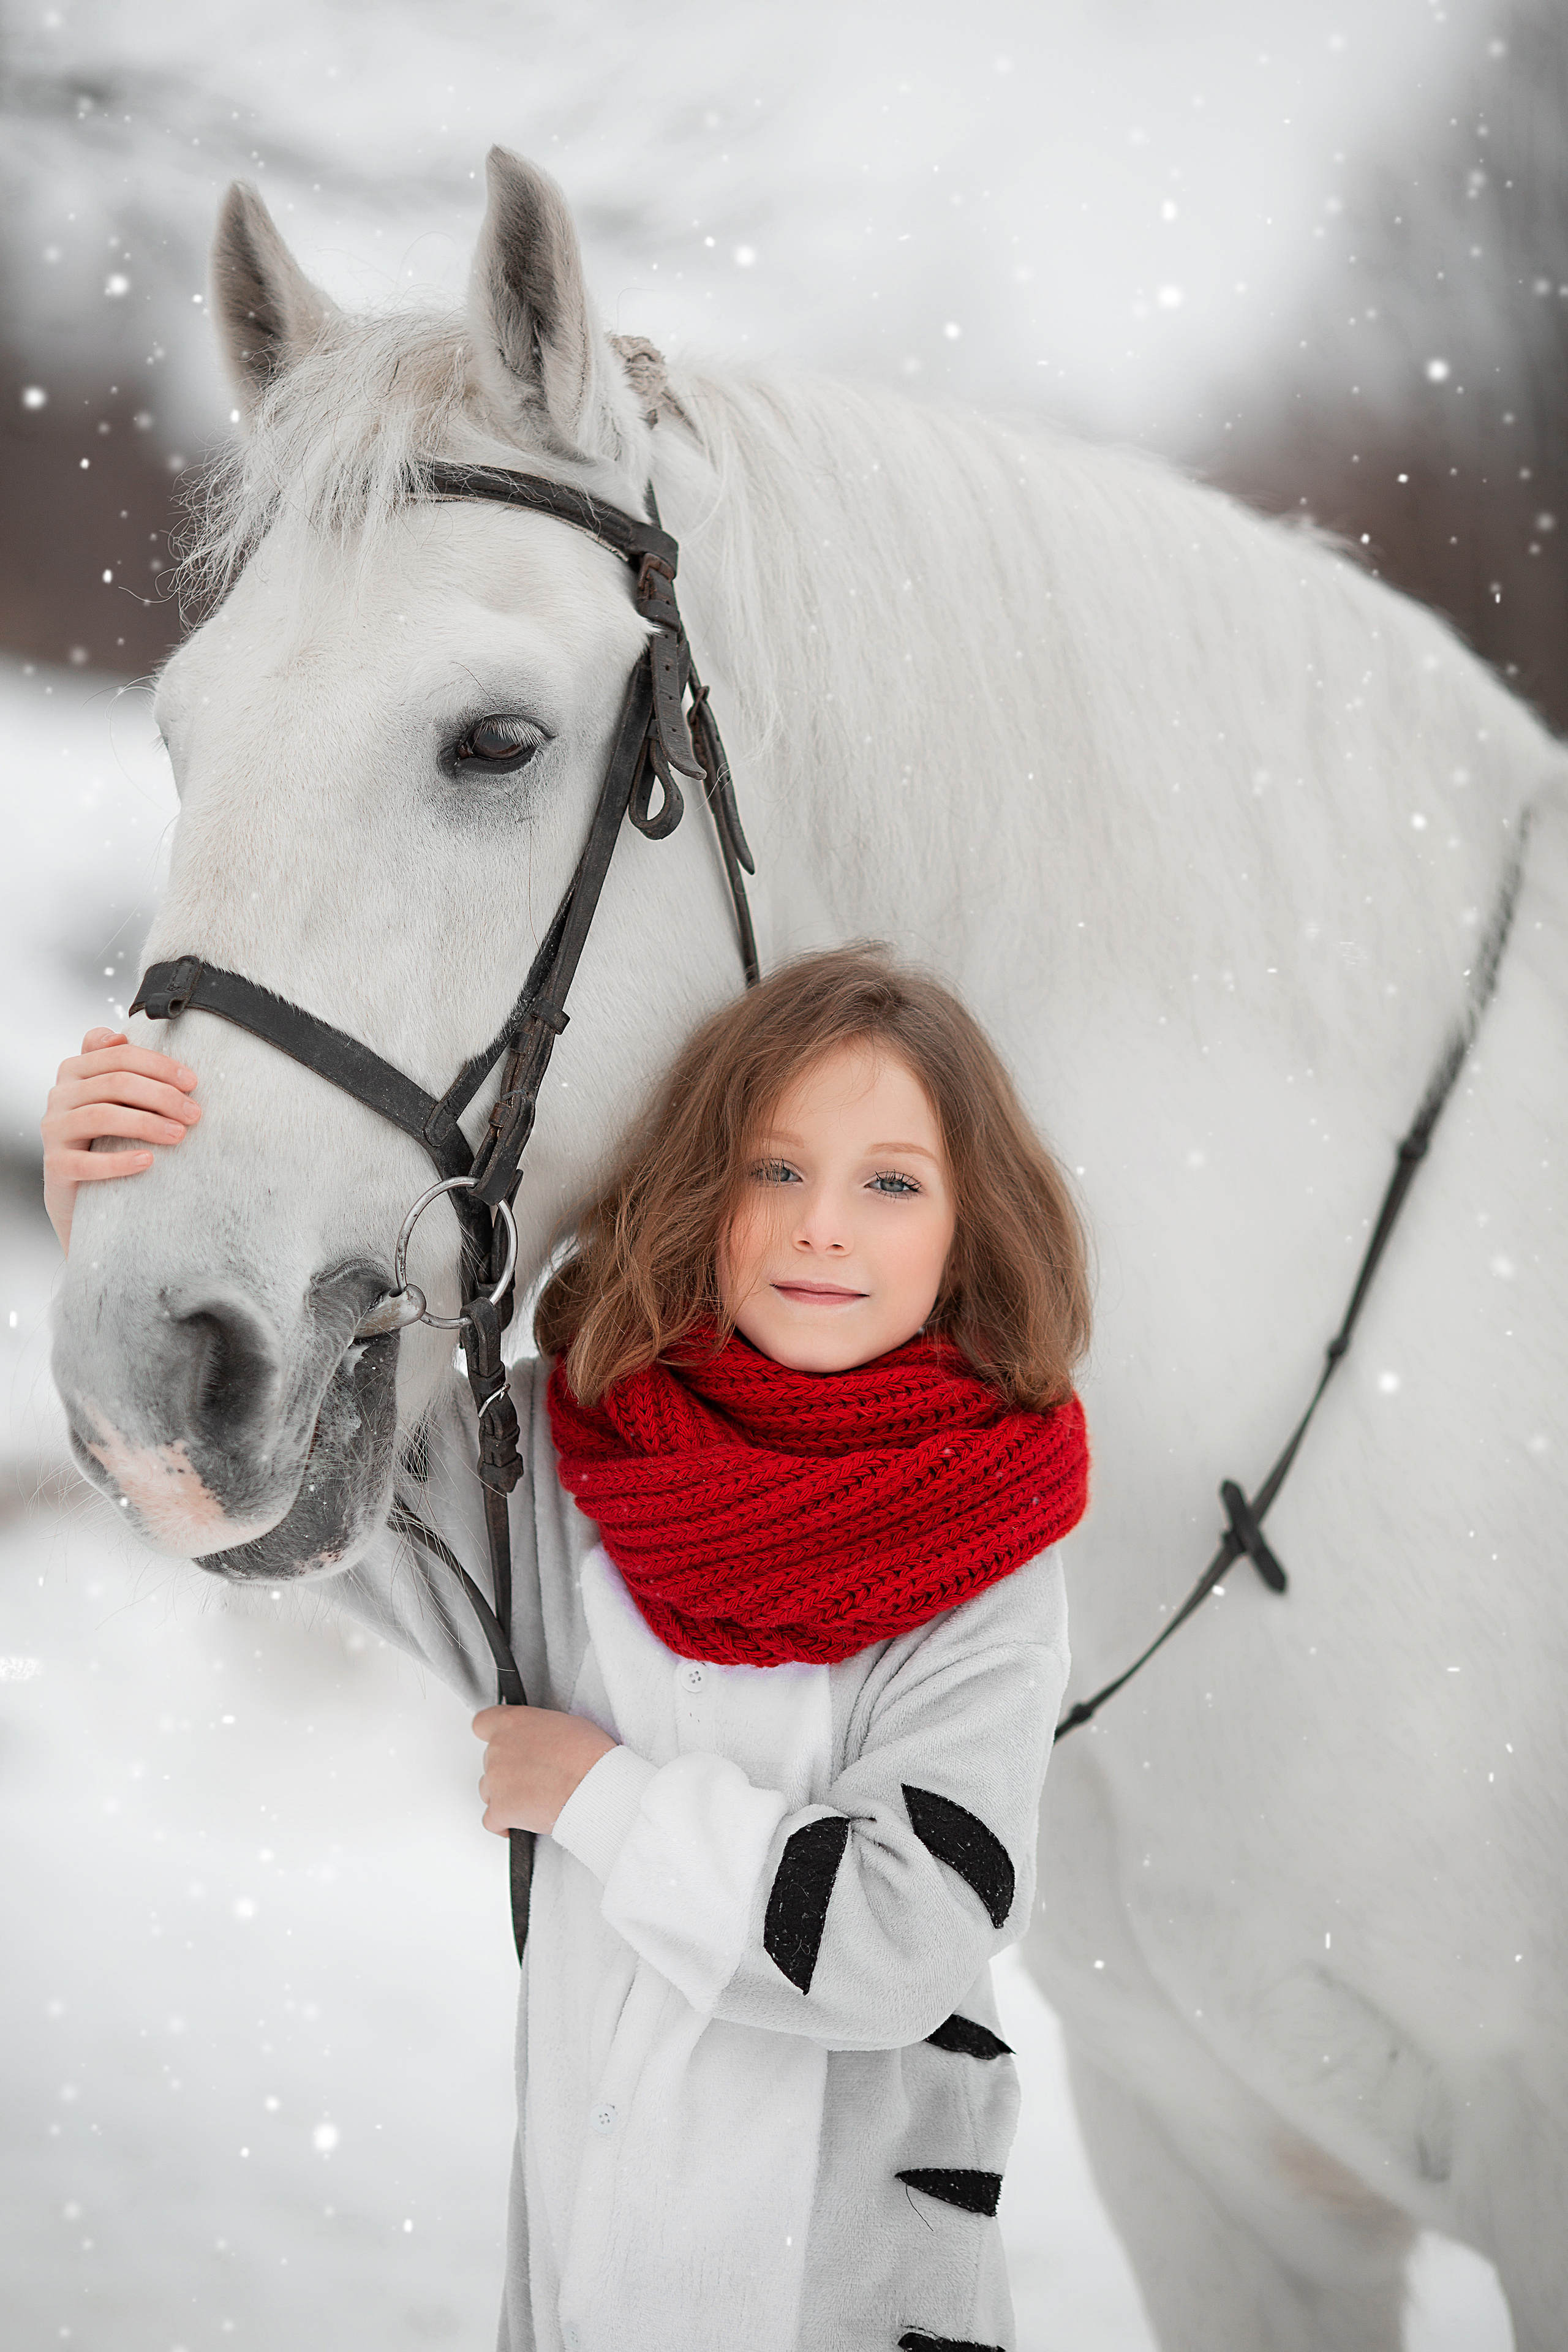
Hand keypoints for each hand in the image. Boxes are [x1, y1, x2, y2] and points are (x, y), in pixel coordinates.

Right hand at [41, 1028, 201, 1252]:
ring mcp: (54, 1130)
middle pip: (115, 1083)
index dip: (159, 1065)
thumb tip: (121, 1035)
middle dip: (161, 1096)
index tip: (192, 1082)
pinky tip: (147, 1161)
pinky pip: (86, 1162)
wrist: (81, 1192)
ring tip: (179, 1134)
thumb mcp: (112, 1098)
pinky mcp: (56, 1164)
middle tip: (194, 1113)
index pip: (119, 1055)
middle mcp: (60, 1095)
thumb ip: (115, 1064)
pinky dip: (119, 1161)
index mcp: (75, 1070)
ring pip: (101, 1116)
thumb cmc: (105, 1137)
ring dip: (147, 1124)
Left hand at [472, 1704, 616, 1836]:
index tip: (500, 1741)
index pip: (483, 1723)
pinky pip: (491, 1821)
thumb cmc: (588, 1755)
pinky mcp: (500, 1810)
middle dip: (508, 1769)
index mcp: (512, 1723)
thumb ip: (540, 1730)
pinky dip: (503, 1824)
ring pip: (489, 1790)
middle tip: (531, 1775)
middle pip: (490, 1760)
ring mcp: (496, 1781)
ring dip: (505, 1795)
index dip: (491, 1734)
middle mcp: (499, 1749)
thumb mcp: (565, 1723)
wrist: (593, 1786)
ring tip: (530, 1799)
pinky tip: (516, 1822)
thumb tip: (542, 1740)